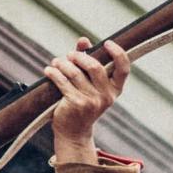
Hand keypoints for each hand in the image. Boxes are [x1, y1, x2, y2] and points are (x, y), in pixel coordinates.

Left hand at [44, 39, 128, 159]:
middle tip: (69, 55)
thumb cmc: (82, 103)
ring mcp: (91, 101)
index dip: (118, 53)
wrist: (73, 132)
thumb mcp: (89, 84)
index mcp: (114, 90)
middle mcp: (106, 96)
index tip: (107, 43)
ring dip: (62, 64)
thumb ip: (87, 61)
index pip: (123, 68)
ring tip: (56, 63)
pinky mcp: (76, 104)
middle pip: (94, 66)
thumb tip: (83, 40)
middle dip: (79, 57)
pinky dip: (54, 73)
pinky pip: (62, 81)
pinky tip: (49, 70)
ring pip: (75, 72)